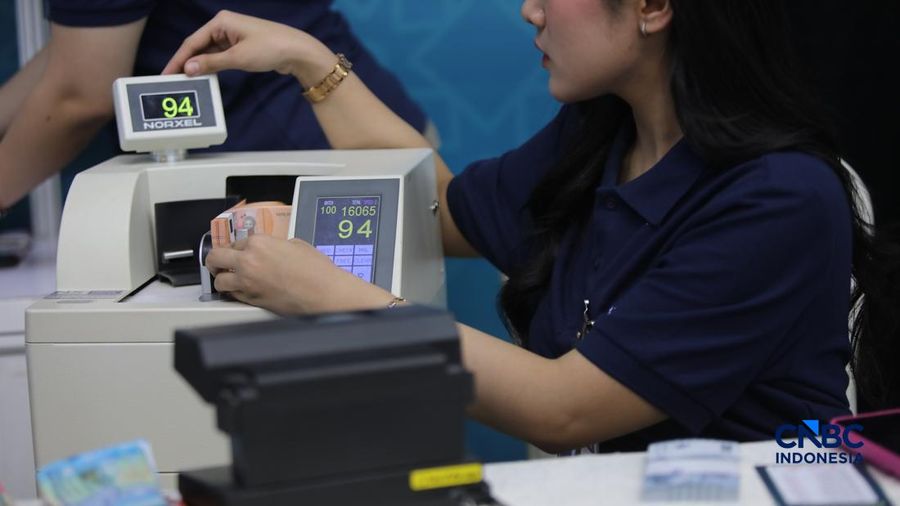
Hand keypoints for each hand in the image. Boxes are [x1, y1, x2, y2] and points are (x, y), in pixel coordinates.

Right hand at [162, 10, 334, 85]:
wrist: (297, 51)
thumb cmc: (270, 48)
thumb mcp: (238, 58)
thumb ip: (211, 63)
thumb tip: (188, 68)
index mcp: (221, 22)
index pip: (192, 42)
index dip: (178, 59)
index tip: (167, 74)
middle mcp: (224, 26)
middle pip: (198, 46)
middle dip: (186, 63)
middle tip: (173, 81)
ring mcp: (233, 37)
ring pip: (209, 52)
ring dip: (198, 66)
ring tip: (186, 82)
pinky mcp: (240, 47)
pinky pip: (220, 57)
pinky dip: (211, 66)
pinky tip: (204, 77)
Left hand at [205, 234, 393, 314]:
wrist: (323, 293)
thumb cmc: (316, 271)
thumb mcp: (297, 245)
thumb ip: (277, 244)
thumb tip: (270, 250)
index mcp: (259, 242)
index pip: (235, 241)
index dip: (237, 247)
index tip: (237, 251)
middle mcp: (248, 261)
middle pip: (215, 257)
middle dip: (215, 260)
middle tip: (217, 263)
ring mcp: (247, 282)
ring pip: (219, 281)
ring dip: (221, 279)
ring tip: (227, 280)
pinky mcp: (251, 300)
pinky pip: (232, 296)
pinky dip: (232, 293)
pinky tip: (238, 291)